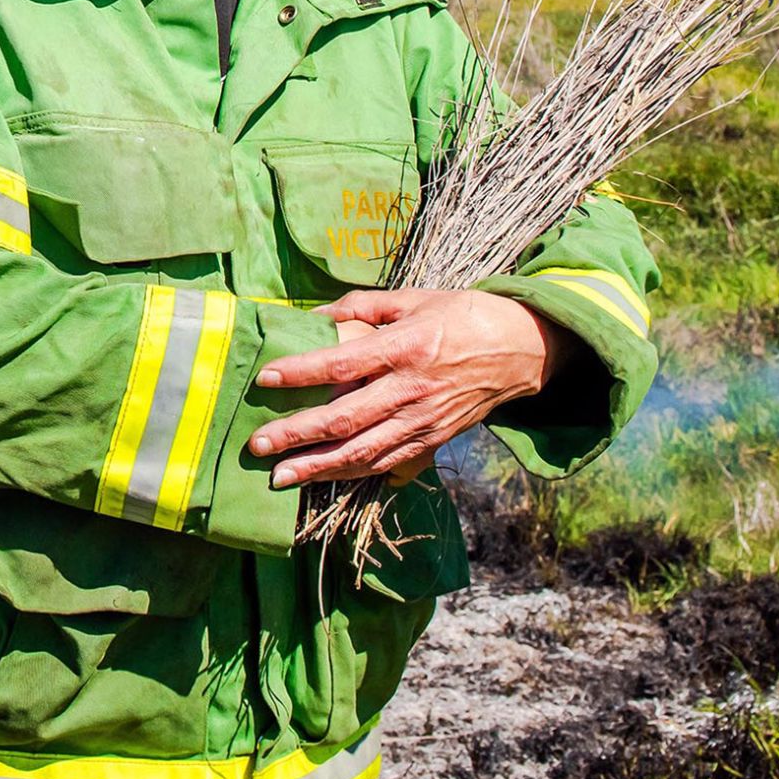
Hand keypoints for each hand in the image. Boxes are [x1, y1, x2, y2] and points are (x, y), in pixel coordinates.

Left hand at [244, 290, 566, 488]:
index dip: (303, 372)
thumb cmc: (461, 316)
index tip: (266, 378)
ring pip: (364, 452)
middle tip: (257, 445)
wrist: (521, 350)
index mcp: (406, 348)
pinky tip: (322, 479)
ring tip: (280, 476)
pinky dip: (354, 474)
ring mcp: (424, 421)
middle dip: (298, 435)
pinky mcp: (434, 440)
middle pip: (347, 419)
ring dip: (319, 467)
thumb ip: (362, 307)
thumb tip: (315, 314)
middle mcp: (413, 390)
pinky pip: (388, 463)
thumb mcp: (413, 299)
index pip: (344, 362)